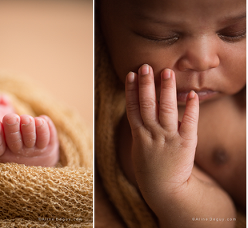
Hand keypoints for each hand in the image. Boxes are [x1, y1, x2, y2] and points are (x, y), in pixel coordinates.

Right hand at [126, 64, 198, 196]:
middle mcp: (152, 133)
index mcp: (138, 135)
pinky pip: (189, 122)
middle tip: (146, 66)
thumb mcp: (138, 149)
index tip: (131, 74)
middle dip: (146, 84)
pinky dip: (191, 108)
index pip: (133, 107)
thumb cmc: (150, 170)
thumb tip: (143, 112)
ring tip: (166, 72)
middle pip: (147, 104)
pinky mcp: (185, 143)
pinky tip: (191, 94)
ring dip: (166, 89)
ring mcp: (168, 137)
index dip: (131, 90)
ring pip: (166, 108)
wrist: (164, 190)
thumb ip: (141, 130)